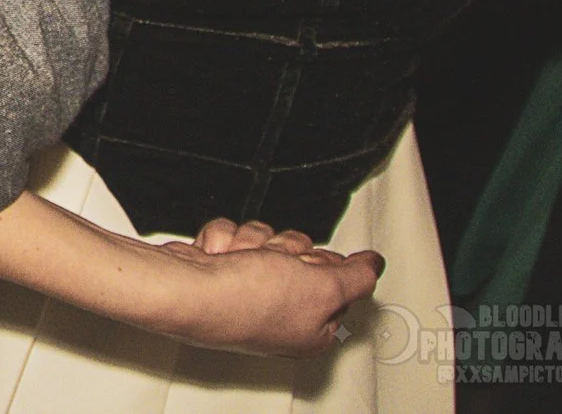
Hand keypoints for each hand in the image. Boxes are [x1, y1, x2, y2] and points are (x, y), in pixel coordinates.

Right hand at [148, 218, 383, 355]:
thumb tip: (374, 266)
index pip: (335, 279)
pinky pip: (234, 235)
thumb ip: (357, 277)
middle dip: (284, 248)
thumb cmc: (247, 301)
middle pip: (301, 252)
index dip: (322, 264)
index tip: (310, 266)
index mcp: (313, 327)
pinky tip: (219, 257)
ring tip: (240, 260)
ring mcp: (249, 289)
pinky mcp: (220, 269)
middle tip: (274, 264)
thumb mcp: (323, 288)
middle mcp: (282, 312)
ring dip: (252, 241)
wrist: (186, 291)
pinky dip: (225, 240)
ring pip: (267, 239)